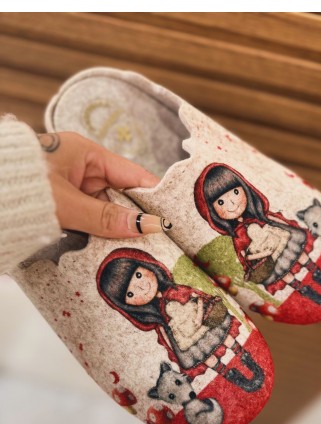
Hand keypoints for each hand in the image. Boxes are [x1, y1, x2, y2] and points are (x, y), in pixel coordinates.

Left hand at [38, 132, 170, 237]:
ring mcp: (72, 185)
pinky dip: (100, 231)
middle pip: (120, 192)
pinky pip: (90, 217)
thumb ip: (106, 217)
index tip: (173, 213)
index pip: (131, 173)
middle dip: (137, 215)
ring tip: (142, 247)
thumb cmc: (19, 189)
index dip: (154, 192)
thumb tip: (148, 226)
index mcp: (85, 153)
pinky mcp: (63, 202)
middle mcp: (81, 167)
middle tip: (159, 238)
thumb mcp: (66, 204)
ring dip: (118, 227)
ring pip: (106, 207)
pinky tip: (113, 246)